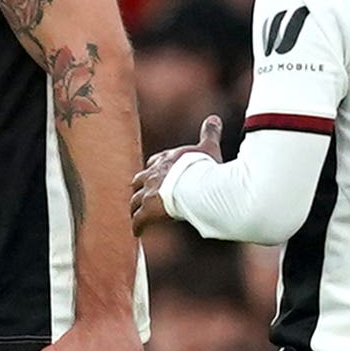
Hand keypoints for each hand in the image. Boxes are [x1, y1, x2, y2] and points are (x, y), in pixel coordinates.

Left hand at [131, 116, 222, 232]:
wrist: (197, 184)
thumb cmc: (204, 167)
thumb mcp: (208, 148)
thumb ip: (209, 133)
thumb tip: (214, 117)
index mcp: (165, 160)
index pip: (155, 163)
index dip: (154, 169)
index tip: (154, 174)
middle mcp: (152, 174)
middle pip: (139, 180)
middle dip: (139, 187)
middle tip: (140, 195)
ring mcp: (148, 192)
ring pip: (135, 200)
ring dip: (135, 207)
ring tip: (136, 215)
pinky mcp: (149, 209)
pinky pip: (139, 220)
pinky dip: (137, 226)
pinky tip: (137, 233)